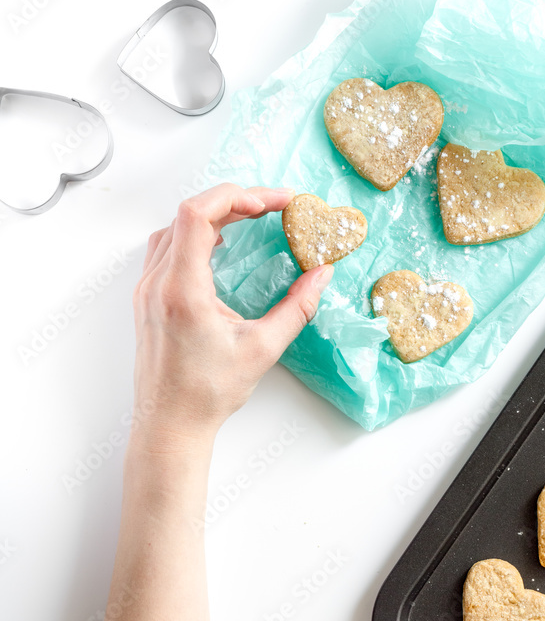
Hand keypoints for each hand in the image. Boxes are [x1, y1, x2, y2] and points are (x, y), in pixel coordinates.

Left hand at [131, 183, 332, 452]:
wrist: (170, 425)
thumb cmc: (207, 394)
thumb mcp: (263, 349)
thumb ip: (297, 308)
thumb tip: (322, 275)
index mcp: (183, 290)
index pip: (198, 213)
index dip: (237, 196)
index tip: (272, 203)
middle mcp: (157, 283)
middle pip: (188, 214)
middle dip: (233, 202)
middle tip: (270, 207)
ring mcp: (146, 289)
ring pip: (174, 228)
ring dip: (211, 215)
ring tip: (248, 218)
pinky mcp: (146, 299)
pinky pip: (166, 248)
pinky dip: (193, 235)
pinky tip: (218, 244)